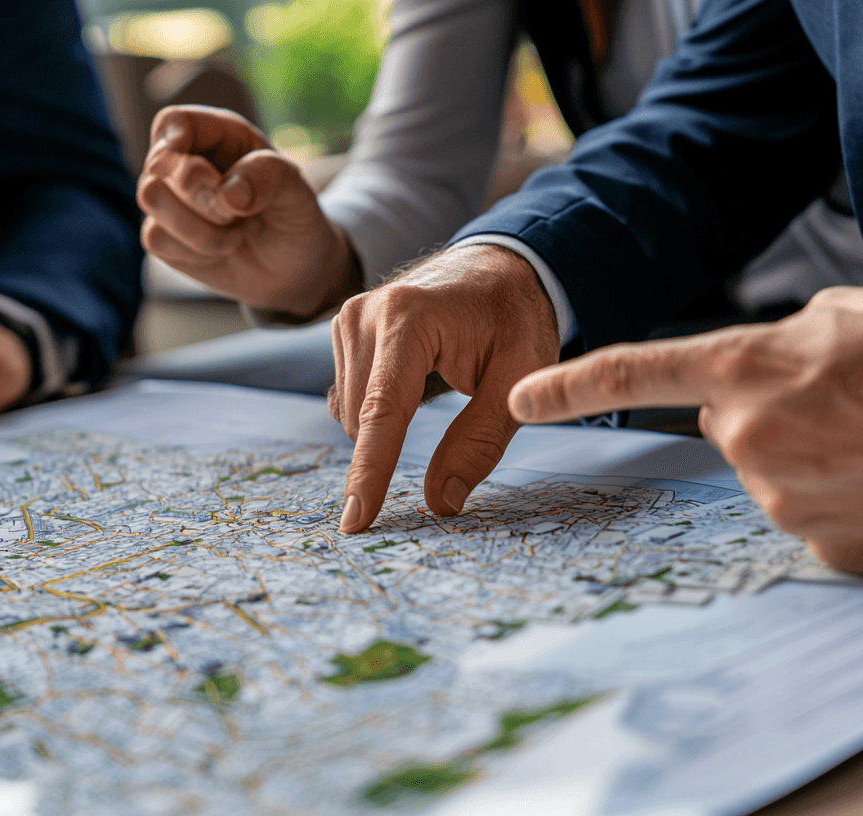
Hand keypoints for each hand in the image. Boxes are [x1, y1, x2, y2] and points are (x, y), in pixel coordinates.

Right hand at [138, 105, 360, 319]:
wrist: (291, 268)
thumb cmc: (292, 217)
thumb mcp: (297, 192)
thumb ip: (268, 177)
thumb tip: (227, 193)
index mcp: (219, 136)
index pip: (176, 122)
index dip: (174, 137)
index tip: (195, 164)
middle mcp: (186, 162)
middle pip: (161, 165)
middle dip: (203, 197)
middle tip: (239, 214)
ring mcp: (170, 200)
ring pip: (151, 199)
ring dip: (200, 228)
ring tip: (234, 235)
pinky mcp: (162, 236)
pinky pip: (154, 239)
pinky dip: (193, 251)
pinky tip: (219, 250)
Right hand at [330, 244, 559, 532]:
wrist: (498, 268)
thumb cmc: (515, 319)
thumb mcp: (519, 378)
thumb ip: (480, 441)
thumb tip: (440, 502)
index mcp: (409, 318)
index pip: (383, 412)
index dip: (370, 473)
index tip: (356, 522)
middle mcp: (366, 315)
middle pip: (365, 421)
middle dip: (398, 444)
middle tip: (457, 413)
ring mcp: (348, 320)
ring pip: (353, 414)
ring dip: (390, 425)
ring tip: (441, 381)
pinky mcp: (343, 330)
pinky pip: (348, 399)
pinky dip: (378, 410)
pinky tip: (414, 383)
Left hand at [509, 286, 862, 576]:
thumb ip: (793, 334)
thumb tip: (776, 360)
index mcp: (751, 371)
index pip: (633, 373)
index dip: (568, 386)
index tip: (518, 398)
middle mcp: (750, 440)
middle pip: (729, 425)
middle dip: (766, 412)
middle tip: (842, 404)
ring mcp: (781, 501)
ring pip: (772, 472)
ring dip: (809, 457)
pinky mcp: (819, 549)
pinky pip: (809, 515)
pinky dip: (839, 500)